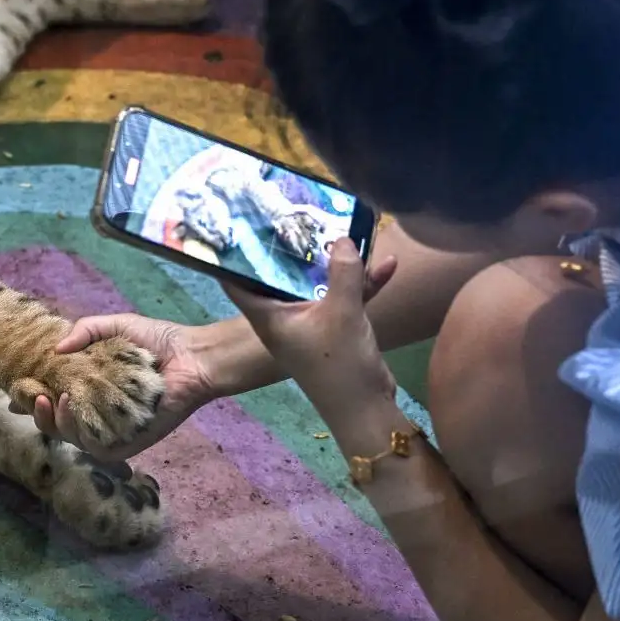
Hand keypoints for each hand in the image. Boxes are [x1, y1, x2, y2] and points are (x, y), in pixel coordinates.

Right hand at [22, 315, 216, 462]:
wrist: (191, 356)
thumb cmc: (157, 341)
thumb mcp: (115, 326)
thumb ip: (84, 331)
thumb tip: (55, 349)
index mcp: (92, 389)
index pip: (56, 400)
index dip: (32, 399)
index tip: (17, 392)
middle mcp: (98, 412)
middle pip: (57, 424)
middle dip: (39, 413)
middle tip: (34, 396)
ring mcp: (112, 430)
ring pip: (71, 439)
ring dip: (55, 422)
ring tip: (52, 399)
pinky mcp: (128, 443)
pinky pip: (96, 448)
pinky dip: (78, 433)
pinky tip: (72, 409)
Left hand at [225, 240, 398, 424]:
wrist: (368, 409)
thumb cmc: (340, 364)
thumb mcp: (342, 311)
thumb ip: (343, 272)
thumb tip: (342, 237)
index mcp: (269, 316)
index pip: (237, 280)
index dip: (233, 253)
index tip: (238, 222)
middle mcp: (284, 318)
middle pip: (281, 275)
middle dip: (293, 248)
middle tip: (298, 211)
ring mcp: (310, 323)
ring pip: (317, 284)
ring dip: (335, 263)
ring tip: (349, 230)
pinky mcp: (336, 329)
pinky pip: (344, 297)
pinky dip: (361, 283)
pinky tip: (386, 264)